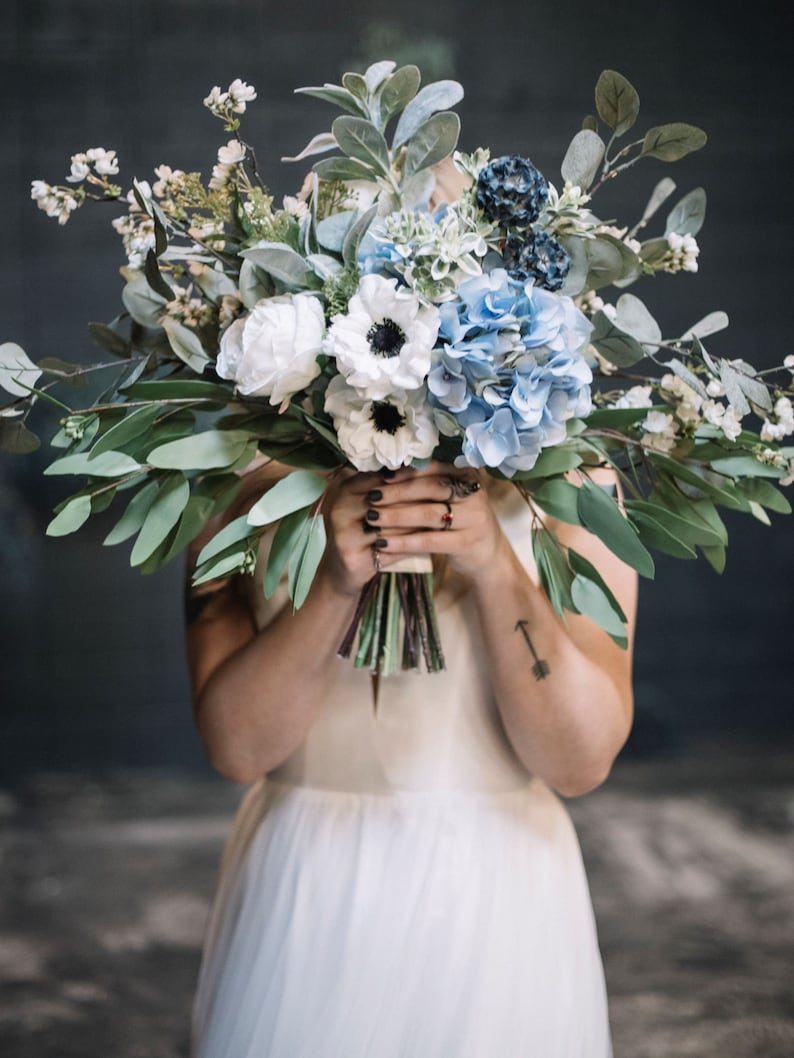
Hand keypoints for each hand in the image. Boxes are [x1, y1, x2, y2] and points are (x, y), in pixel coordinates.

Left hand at [343, 462, 506, 582]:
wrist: (487, 554)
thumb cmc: (459, 521)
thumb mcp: (450, 498)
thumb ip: (427, 485)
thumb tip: (384, 474)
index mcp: (467, 475)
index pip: (433, 468)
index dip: (405, 472)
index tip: (379, 476)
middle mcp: (474, 493)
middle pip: (430, 488)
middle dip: (397, 492)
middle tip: (371, 497)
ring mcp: (474, 518)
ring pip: (428, 514)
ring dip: (396, 516)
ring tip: (372, 518)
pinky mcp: (467, 543)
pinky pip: (429, 541)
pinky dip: (403, 542)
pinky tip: (383, 544)